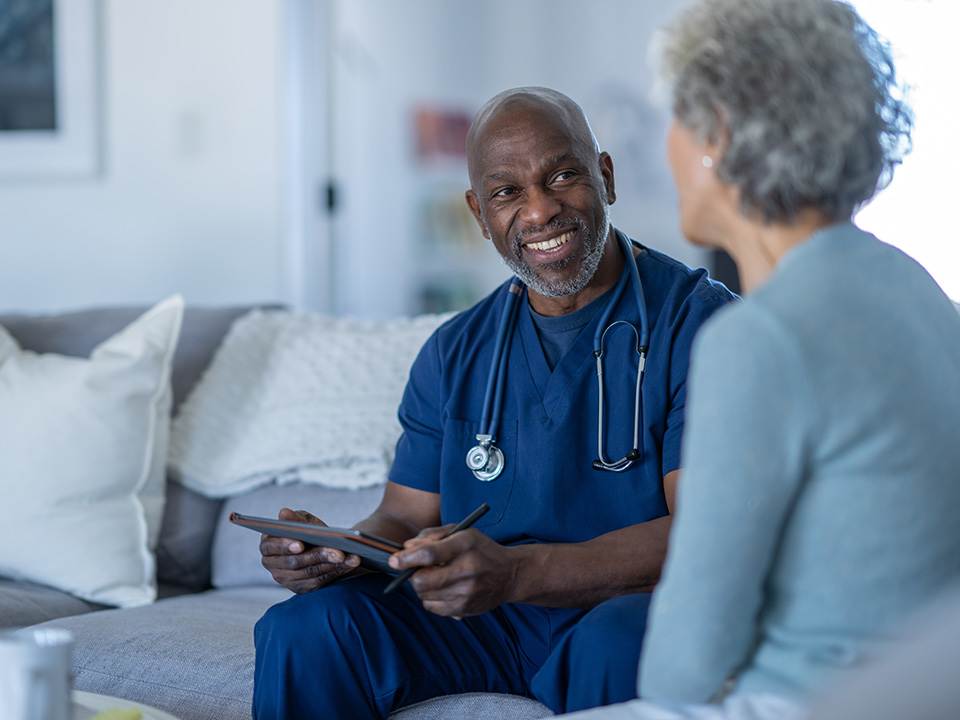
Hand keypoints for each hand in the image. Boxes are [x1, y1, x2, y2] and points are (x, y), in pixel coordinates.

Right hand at [259, 508, 360, 592]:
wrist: (321, 546)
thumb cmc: (308, 530)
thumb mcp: (303, 521)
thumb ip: (294, 518)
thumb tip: (283, 513)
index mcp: (267, 546)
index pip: (271, 547)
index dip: (285, 546)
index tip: (301, 544)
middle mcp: (273, 565)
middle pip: (295, 563)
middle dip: (318, 556)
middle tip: (339, 551)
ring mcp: (286, 579)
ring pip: (310, 573)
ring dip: (332, 565)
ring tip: (350, 556)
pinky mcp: (301, 588)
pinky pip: (320, 581)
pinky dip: (337, 571)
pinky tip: (350, 562)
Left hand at [388, 526, 517, 616]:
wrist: (509, 574)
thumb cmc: (480, 549)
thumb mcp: (461, 532)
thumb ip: (431, 535)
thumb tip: (406, 547)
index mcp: (465, 545)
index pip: (429, 554)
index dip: (406, 558)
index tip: (394, 560)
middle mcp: (467, 570)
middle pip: (422, 580)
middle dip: (412, 575)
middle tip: (416, 569)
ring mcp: (466, 593)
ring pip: (424, 595)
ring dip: (422, 586)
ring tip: (434, 576)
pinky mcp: (464, 609)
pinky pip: (433, 607)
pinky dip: (431, 598)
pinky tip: (442, 588)